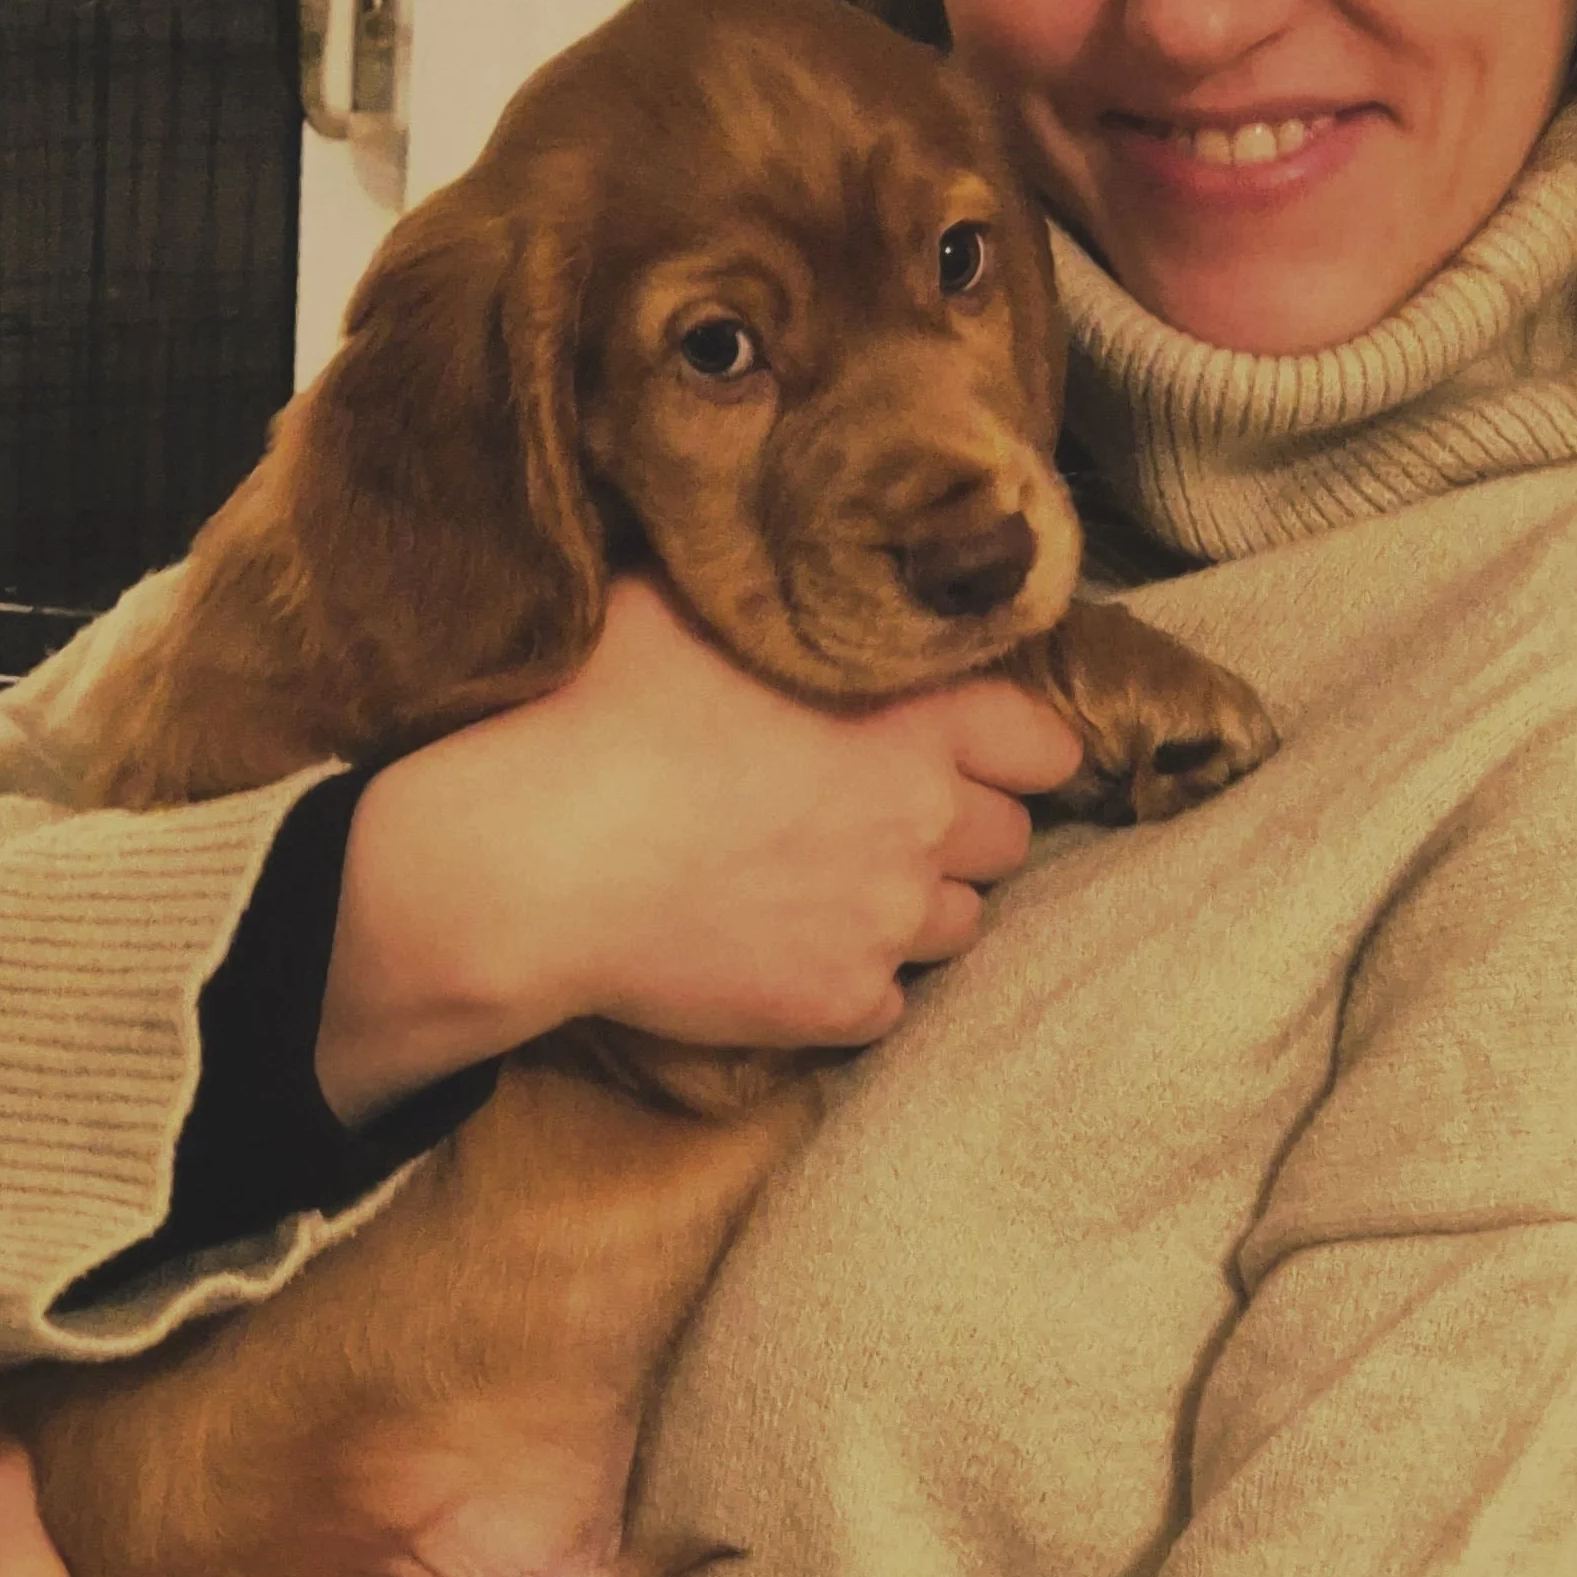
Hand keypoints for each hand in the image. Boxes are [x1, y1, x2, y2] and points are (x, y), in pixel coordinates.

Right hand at [317, 571, 1083, 1123]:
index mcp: (913, 716)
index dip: (1013, 746)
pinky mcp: (838, 1006)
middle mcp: (923, 822)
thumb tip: (779, 570)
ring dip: (911, 904)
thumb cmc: (600, 713)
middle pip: (1005, 839)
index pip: (1042, 743)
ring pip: (956, 924)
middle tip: (876, 814)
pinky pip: (886, 1000)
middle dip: (955, 827)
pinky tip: (783, 945)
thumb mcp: (689, 610)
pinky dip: (850, 978)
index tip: (977, 751)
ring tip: (829, 882)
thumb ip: (774, 604)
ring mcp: (885, 924)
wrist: (533, 861)